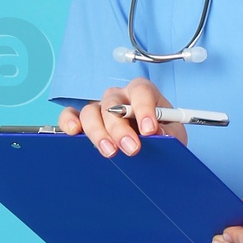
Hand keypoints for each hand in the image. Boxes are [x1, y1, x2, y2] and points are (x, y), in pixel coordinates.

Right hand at [56, 76, 185, 157]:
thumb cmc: (161, 134)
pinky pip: (70, 115)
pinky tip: (74, 133)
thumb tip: (157, 133)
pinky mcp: (85, 121)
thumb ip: (170, 132)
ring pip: (90, 111)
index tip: (149, 130)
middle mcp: (119, 98)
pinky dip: (69, 122)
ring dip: (98, 132)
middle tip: (132, 149)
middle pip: (112, 104)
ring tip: (110, 151)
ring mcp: (100, 108)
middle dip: (121, 128)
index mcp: (142, 93)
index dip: (144, 109)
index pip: (141, 92)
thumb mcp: (173, 133)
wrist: (152, 149)